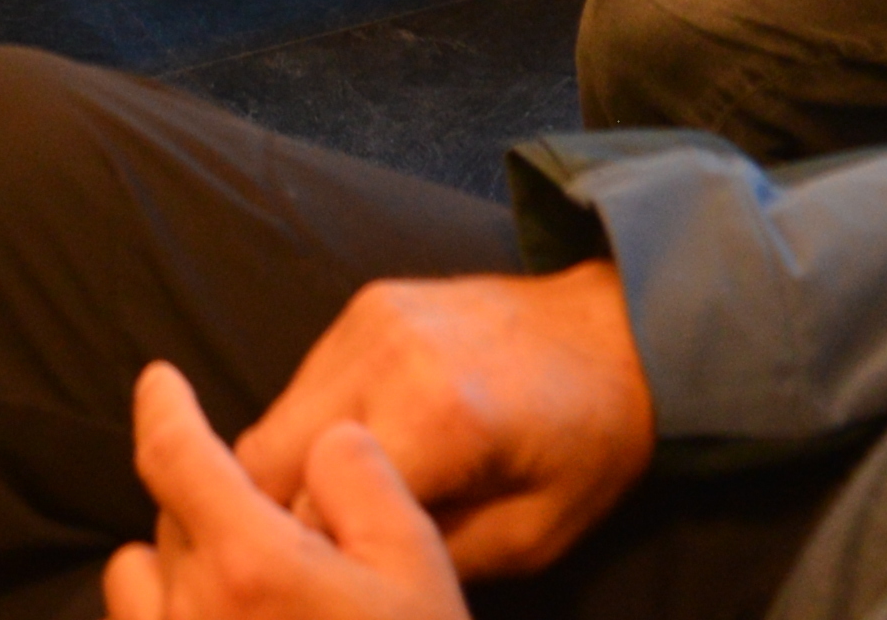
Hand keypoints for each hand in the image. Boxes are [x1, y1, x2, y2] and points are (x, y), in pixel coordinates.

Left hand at [103, 365, 467, 619]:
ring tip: (234, 582)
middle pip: (169, 519)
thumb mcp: (419, 570)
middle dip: (208, 501)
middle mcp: (188, 615)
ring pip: (139, 582)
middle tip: (267, 522)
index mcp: (248, 562)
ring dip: (174, 565)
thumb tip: (323, 444)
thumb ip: (364, 482)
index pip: (174, 454)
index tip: (159, 380)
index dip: (162, 405)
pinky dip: (166, 617)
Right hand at [232, 270, 653, 579]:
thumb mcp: (530, 537)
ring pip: (274, 420)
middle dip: (282, 516)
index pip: (309, 510)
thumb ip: (429, 559)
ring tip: (346, 507)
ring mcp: (367, 322)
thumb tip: (347, 579)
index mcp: (435, 419)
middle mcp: (384, 357)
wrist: (621, 331)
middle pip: (265, 460)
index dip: (315, 559)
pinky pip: (304, 384)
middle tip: (328, 550)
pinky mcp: (365, 306)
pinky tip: (365, 454)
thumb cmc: (589, 446)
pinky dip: (314, 429)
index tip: (338, 580)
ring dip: (292, 472)